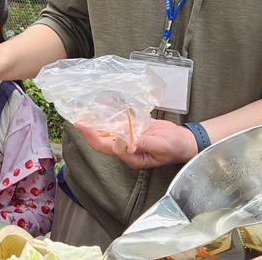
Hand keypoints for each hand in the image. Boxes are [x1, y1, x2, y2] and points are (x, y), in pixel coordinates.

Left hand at [74, 119, 195, 168]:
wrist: (183, 140)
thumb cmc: (173, 147)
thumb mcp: (160, 147)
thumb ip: (143, 145)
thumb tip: (126, 145)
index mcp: (130, 156)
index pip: (108, 148)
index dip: (96, 138)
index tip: (85, 126)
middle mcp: (126, 148)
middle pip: (103, 141)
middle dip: (90, 131)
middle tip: (78, 120)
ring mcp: (128, 138)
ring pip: (108, 131)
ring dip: (97, 122)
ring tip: (85, 111)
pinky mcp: (133, 129)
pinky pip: (118, 122)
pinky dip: (111, 113)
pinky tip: (103, 104)